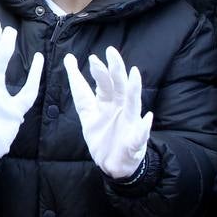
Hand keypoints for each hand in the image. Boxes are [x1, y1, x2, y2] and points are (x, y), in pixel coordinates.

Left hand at [64, 47, 152, 178]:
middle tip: (110, 52)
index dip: (96, 72)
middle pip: (118, 86)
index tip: (89, 57)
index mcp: (106, 103)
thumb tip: (69, 59)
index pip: (101, 84)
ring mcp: (129, 123)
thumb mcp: (87, 112)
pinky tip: (147, 118)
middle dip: (115, 69)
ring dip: (134, 89)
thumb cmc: (102, 135)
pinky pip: (141, 134)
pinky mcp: (135, 141)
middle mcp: (119, 109)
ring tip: (134, 74)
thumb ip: (80, 89)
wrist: (113, 164)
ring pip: (133, 103)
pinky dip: (144, 127)